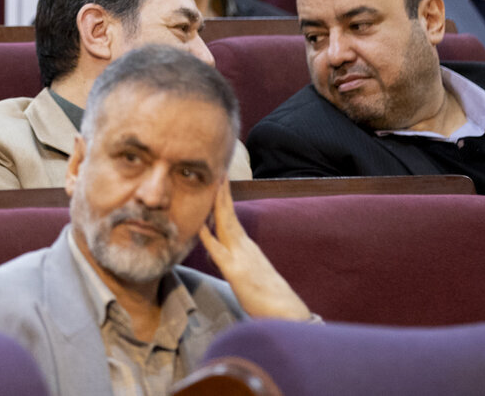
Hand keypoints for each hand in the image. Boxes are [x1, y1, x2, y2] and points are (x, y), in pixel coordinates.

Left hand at [198, 180, 313, 320]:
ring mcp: (241, 258)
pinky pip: (219, 253)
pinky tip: (199, 225)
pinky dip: (208, 237)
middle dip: (221, 192)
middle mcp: (245, 247)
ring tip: (213, 183)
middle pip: (228, 214)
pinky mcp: (236, 273)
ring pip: (226, 225)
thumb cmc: (266, 298)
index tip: (218, 181)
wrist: (285, 314)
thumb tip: (214, 255)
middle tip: (217, 170)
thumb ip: (231, 261)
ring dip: (217, 204)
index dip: (223, 199)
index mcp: (246, 247)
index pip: (230, 217)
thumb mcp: (246, 274)